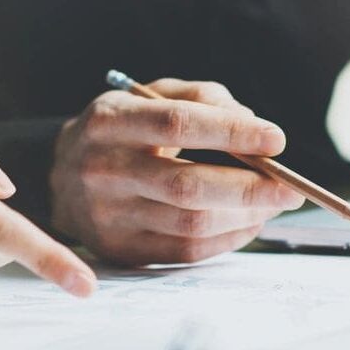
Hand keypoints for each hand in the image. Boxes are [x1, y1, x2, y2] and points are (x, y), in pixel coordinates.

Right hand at [51, 79, 304, 265]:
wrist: (59, 176)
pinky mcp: (120, 249)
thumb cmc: (120, 131)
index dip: (232, 132)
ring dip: (245, 216)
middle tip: (290, 188)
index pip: (178, 124)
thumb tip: (253, 124)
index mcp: (109, 122)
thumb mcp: (149, 96)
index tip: (276, 139)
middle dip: (250, 188)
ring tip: (272, 204)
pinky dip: (228, 240)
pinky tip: (247, 223)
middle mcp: (102, 169)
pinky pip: (186, 252)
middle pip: (187, 185)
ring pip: (191, 223)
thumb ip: (202, 98)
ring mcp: (108, 216)